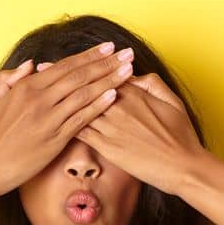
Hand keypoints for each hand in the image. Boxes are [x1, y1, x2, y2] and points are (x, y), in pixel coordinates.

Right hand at [0, 42, 134, 198]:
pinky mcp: (56, 139)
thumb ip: (9, 79)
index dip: (89, 56)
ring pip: (84, 94)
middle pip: (80, 76)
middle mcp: (40, 99)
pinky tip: (115, 95)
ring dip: (109, 80)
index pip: (64, 66)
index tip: (107, 47)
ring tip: (128, 70)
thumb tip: (31, 65)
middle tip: (127, 52)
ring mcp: (49, 119)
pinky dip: (99, 105)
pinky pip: (82, 118)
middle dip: (106, 63)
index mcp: (26, 87)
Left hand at [46, 67, 206, 194]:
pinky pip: (81, 131)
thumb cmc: (182, 136)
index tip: (68, 58)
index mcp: (135, 94)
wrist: (184, 167)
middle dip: (62, 74)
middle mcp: (120, 107)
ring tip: (39, 87)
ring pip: (80, 106)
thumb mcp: (173, 102)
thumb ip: (153, 84)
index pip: (105, 73)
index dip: (85, 64)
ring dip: (58, 95)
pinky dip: (65, 121)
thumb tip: (136, 74)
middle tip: (42, 65)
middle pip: (87, 86)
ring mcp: (112, 127)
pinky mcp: (108, 147)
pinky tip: (50, 116)